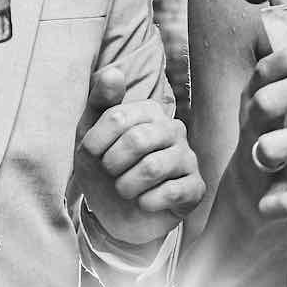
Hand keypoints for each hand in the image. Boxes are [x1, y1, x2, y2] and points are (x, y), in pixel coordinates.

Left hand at [76, 65, 204, 246]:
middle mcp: (174, 130)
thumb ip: (99, 102)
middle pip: (136, 140)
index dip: (95, 143)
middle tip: (110, 174)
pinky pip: (172, 193)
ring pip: (152, 168)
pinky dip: (147, 202)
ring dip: (127, 186)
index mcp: (150, 112)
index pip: (116, 118)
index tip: (92, 155)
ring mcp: (188, 158)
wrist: (115, 215)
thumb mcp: (91, 136)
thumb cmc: (104, 169)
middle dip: (112, 164)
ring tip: (124, 190)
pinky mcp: (196, 188)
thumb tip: (113, 72)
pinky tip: (144, 203)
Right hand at [234, 39, 286, 221]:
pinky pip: (274, 204)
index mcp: (254, 112)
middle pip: (266, 103)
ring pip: (270, 149)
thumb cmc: (273, 160)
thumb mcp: (280, 124)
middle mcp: (250, 137)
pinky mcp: (263, 209)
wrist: (243, 221)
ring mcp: (254, 174)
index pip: (264, 75)